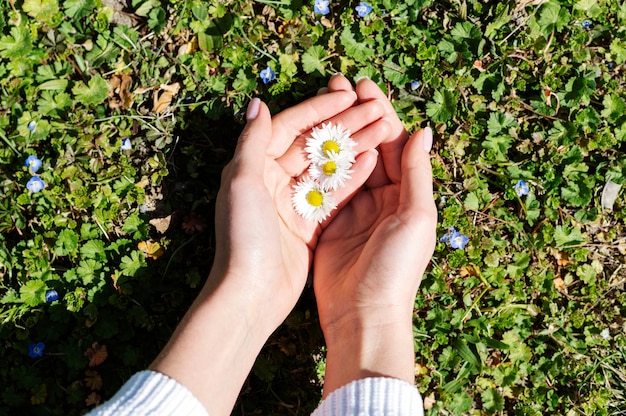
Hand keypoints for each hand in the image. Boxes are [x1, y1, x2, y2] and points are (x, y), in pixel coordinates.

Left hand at [212, 90, 390, 326]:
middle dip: (343, 126)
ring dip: (353, 147)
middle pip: (312, 145)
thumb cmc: (243, 237)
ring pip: (326, 167)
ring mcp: (291, 203)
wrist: (251, 294)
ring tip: (383, 128)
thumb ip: (253, 141)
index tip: (347, 95)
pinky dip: (352, 178)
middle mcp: (272, 181)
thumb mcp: (243, 183)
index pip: (289, 127)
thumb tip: (258, 103)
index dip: (318, 109)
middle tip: (375, 109)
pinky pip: (333, 195)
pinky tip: (374, 161)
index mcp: (254, 167)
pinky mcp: (307, 225)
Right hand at [314, 76, 436, 394]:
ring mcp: (355, 209)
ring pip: (348, 162)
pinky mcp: (331, 222)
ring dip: (338, 133)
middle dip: (357, 116)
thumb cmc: (396, 267)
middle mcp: (383, 199)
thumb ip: (417, 173)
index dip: (382, 114)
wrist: (362, 313)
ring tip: (323, 102)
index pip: (395, 144)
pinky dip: (321, 162)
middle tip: (339, 84)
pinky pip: (328, 185)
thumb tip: (423, 129)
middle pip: (371, 148)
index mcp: (408, 195)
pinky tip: (309, 138)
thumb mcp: (415, 216)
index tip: (364, 86)